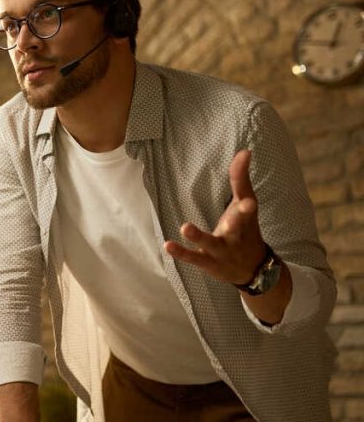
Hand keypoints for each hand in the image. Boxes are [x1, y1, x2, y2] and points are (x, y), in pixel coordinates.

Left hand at [164, 149, 266, 284]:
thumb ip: (241, 179)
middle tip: (237, 212)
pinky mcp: (209, 262)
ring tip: (184, 227)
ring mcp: (222, 250)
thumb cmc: (246, 230)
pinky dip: (181, 253)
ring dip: (198, 236)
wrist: (254, 270)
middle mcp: (236, 234)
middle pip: (237, 226)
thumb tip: (244, 150)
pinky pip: (194, 258)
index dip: (245, 185)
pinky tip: (167, 245)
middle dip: (237, 219)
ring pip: (211, 243)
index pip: (248, 202)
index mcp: (246, 218)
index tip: (246, 161)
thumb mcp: (246, 205)